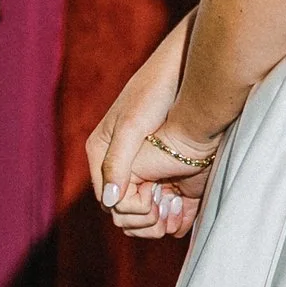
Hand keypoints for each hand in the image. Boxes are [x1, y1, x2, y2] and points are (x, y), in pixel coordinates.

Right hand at [88, 20, 221, 241]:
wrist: (185, 70)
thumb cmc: (155, 92)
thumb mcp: (133, 126)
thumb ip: (118, 162)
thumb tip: (111, 200)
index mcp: (100, 151)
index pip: (106, 197)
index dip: (128, 209)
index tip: (153, 208)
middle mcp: (114, 159)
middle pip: (121, 205)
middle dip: (142, 216)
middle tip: (166, 211)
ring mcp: (136, 162)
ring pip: (139, 204)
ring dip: (155, 215)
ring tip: (175, 209)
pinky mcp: (157, 164)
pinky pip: (156, 196)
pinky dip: (168, 208)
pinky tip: (182, 207)